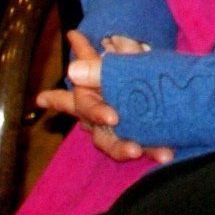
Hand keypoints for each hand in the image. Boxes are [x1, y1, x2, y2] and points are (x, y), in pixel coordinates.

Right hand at [37, 30, 176, 166]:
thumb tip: (73, 70)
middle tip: (112, 117)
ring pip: (110, 143)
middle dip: (98, 115)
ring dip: (122, 147)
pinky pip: (140, 148)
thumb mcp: (123, 60)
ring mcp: (115, 131)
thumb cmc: (135, 69)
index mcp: (88, 95)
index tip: (44, 99)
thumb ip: (99, 65)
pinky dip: (153, 150)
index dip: (57, 99)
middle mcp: (97, 116)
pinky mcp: (137, 140)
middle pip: (89, 119)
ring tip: (136, 150)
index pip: (67, 97)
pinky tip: (166, 153)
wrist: (169, 86)